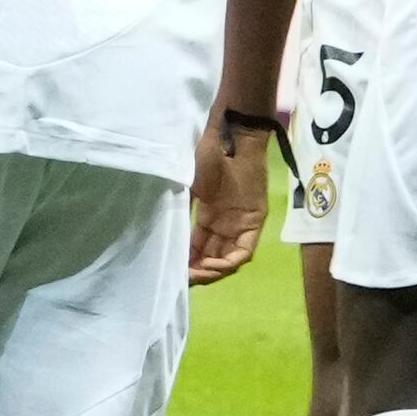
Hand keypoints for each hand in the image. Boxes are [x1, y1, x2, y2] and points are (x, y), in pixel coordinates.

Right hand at [187, 115, 269, 283]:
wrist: (230, 136)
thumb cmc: (206, 155)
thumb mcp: (188, 188)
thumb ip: (180, 212)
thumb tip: (161, 236)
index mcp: (209, 216)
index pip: (198, 248)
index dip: (186, 262)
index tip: (173, 271)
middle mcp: (226, 224)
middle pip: (213, 257)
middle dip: (198, 271)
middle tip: (183, 279)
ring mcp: (242, 224)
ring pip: (228, 259)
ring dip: (212, 271)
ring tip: (196, 274)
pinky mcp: (255, 222)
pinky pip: (243, 252)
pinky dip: (228, 263)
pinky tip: (212, 265)